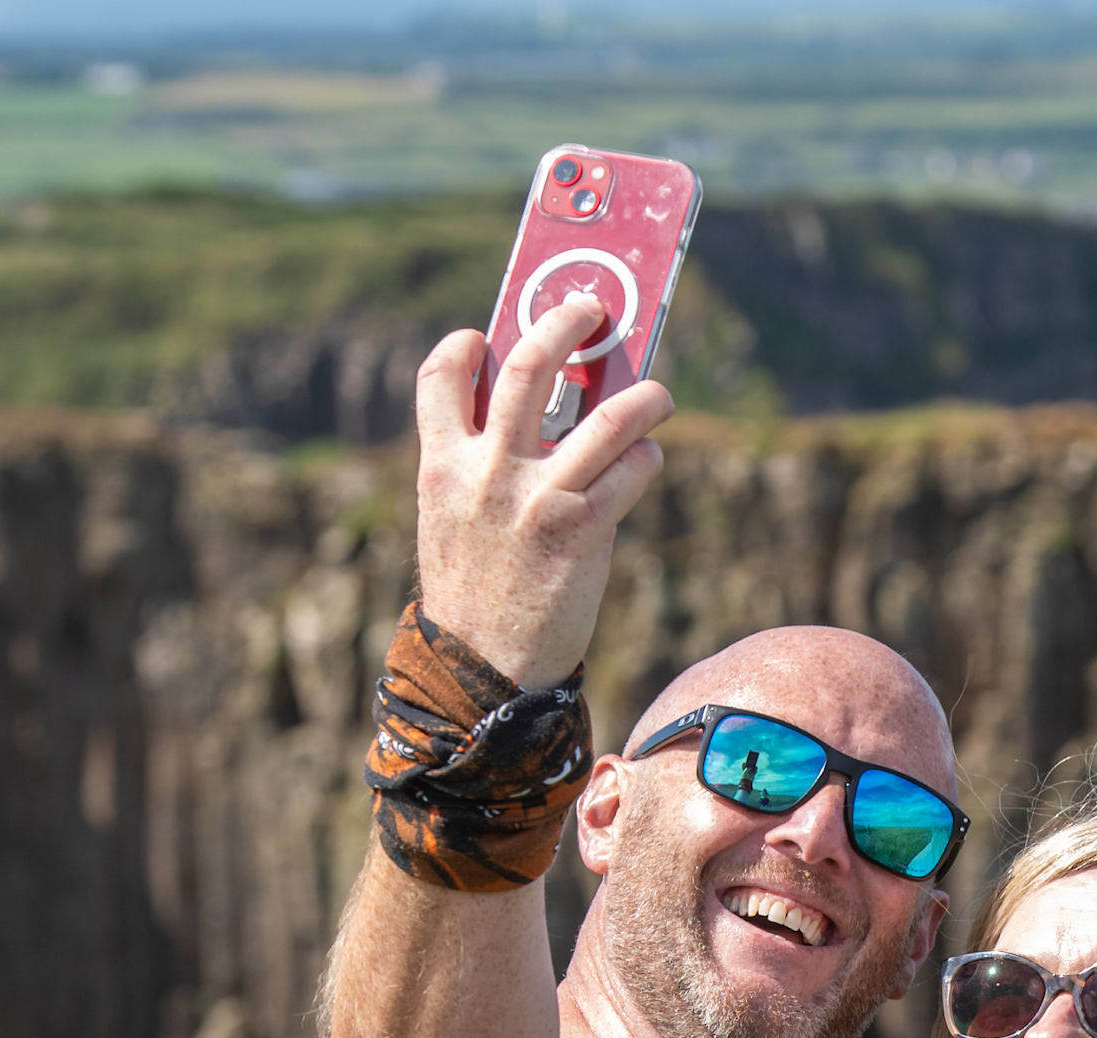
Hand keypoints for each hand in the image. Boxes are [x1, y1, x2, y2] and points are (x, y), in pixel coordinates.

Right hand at [409, 297, 671, 692]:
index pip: (438, 378)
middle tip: (591, 309)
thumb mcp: (454, 522)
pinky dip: (646, 458)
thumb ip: (479, 469)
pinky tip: (649, 458)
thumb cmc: (476, 594)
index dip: (464, 348)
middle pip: (530, 368)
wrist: (486, 670)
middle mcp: (485, 472)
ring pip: (604, 418)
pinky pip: (630, 471)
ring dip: (642, 396)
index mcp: (441, 466)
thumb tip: (538, 419)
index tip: (485, 336)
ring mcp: (535, 499)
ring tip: (658, 392)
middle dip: (564, 325)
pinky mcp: (581, 530)